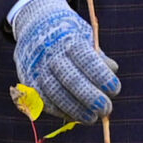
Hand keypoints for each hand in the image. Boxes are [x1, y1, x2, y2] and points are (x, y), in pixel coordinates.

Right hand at [10, 0, 120, 124]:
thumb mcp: (85, 35)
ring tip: (92, 118)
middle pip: (70, 79)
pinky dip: (60, 110)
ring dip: (75, 109)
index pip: (85, 59)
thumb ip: (98, 55)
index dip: (100, 76)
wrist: (34, 24)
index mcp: (67, 38)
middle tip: (106, 109)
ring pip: (55, 93)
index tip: (115, 89)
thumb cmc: (68, 33)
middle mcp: (49, 53)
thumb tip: (112, 71)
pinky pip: (43, 100)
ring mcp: (36, 68)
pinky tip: (74, 115)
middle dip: (90, 97)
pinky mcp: (27, 81)